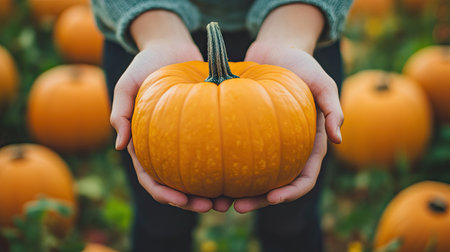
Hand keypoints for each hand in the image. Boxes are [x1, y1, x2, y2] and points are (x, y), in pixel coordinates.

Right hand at [110, 10, 231, 212]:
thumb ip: (120, 112)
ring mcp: (184, 139)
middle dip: (191, 201)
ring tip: (229, 201)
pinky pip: (212, 152)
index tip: (181, 201)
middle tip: (211, 207)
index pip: (151, 176)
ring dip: (210, 191)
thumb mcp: (127, 83)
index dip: (164, 193)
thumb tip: (119, 146)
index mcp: (144, 142)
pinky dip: (223, 166)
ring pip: (196, 174)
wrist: (171, 48)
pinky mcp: (202, 128)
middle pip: (176, 183)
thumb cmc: (147, 63)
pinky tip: (239, 173)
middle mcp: (164, 146)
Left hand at [233, 40, 342, 212]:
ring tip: (219, 200)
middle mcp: (289, 148)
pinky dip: (229, 169)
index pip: (304, 177)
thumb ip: (333, 108)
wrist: (275, 51)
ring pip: (255, 176)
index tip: (273, 198)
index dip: (291, 192)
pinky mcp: (250, 133)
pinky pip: (239, 156)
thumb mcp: (321, 81)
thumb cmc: (301, 64)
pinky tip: (210, 174)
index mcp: (309, 143)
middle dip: (259, 200)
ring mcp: (268, 143)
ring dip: (240, 192)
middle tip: (236, 207)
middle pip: (276, 185)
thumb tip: (340, 140)